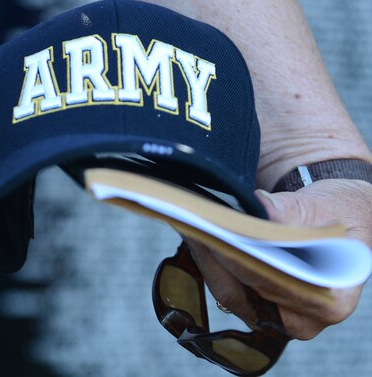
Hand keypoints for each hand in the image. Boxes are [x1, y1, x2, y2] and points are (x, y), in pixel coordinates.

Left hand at [186, 178, 371, 339]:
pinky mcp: (254, 304)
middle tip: (192, 225)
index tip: (216, 234)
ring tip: (189, 225)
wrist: (334, 223)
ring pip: (227, 291)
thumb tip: (260, 206)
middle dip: (215, 256)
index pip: (274, 285)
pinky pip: (225, 284)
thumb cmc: (336, 216)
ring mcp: (274, 315)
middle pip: (243, 293)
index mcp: (330, 301)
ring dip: (205, 258)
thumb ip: (291, 210)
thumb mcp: (322, 207)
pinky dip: (210, 259)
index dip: (241, 260)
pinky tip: (198, 234)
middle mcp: (303, 319)